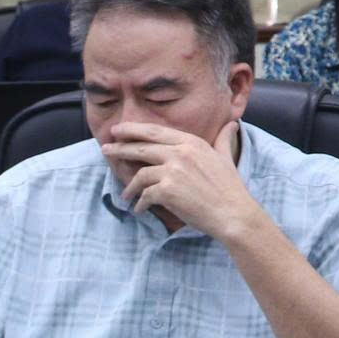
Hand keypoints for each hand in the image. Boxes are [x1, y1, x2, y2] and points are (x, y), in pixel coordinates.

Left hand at [100, 116, 262, 240]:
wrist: (233, 213)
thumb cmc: (230, 188)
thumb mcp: (226, 157)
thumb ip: (224, 139)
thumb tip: (231, 124)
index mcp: (192, 142)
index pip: (156, 131)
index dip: (134, 130)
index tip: (118, 130)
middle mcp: (180, 152)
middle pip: (142, 147)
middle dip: (120, 148)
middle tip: (105, 149)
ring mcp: (173, 171)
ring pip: (140, 174)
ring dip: (129, 186)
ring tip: (125, 194)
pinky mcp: (167, 190)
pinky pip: (145, 195)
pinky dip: (140, 203)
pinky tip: (139, 209)